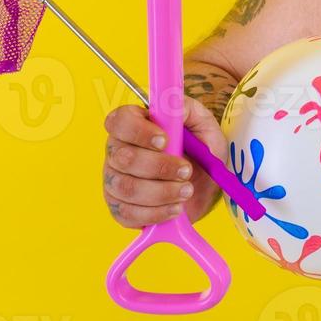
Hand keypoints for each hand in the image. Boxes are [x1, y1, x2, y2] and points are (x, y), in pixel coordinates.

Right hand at [102, 100, 225, 227]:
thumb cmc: (200, 149)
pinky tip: (176, 207)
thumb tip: (172, 106)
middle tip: (187, 170)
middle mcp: (118, 150)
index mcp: (134, 124)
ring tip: (187, 190)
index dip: (138, 131)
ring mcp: (115, 180)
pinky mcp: (119, 208)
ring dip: (162, 192)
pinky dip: (156, 213)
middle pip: (123, 158)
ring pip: (126, 188)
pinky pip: (128, 214)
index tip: (165, 140)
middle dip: (159, 167)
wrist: (206, 185)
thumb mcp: (203, 124)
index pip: (118, 121)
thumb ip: (187, 109)